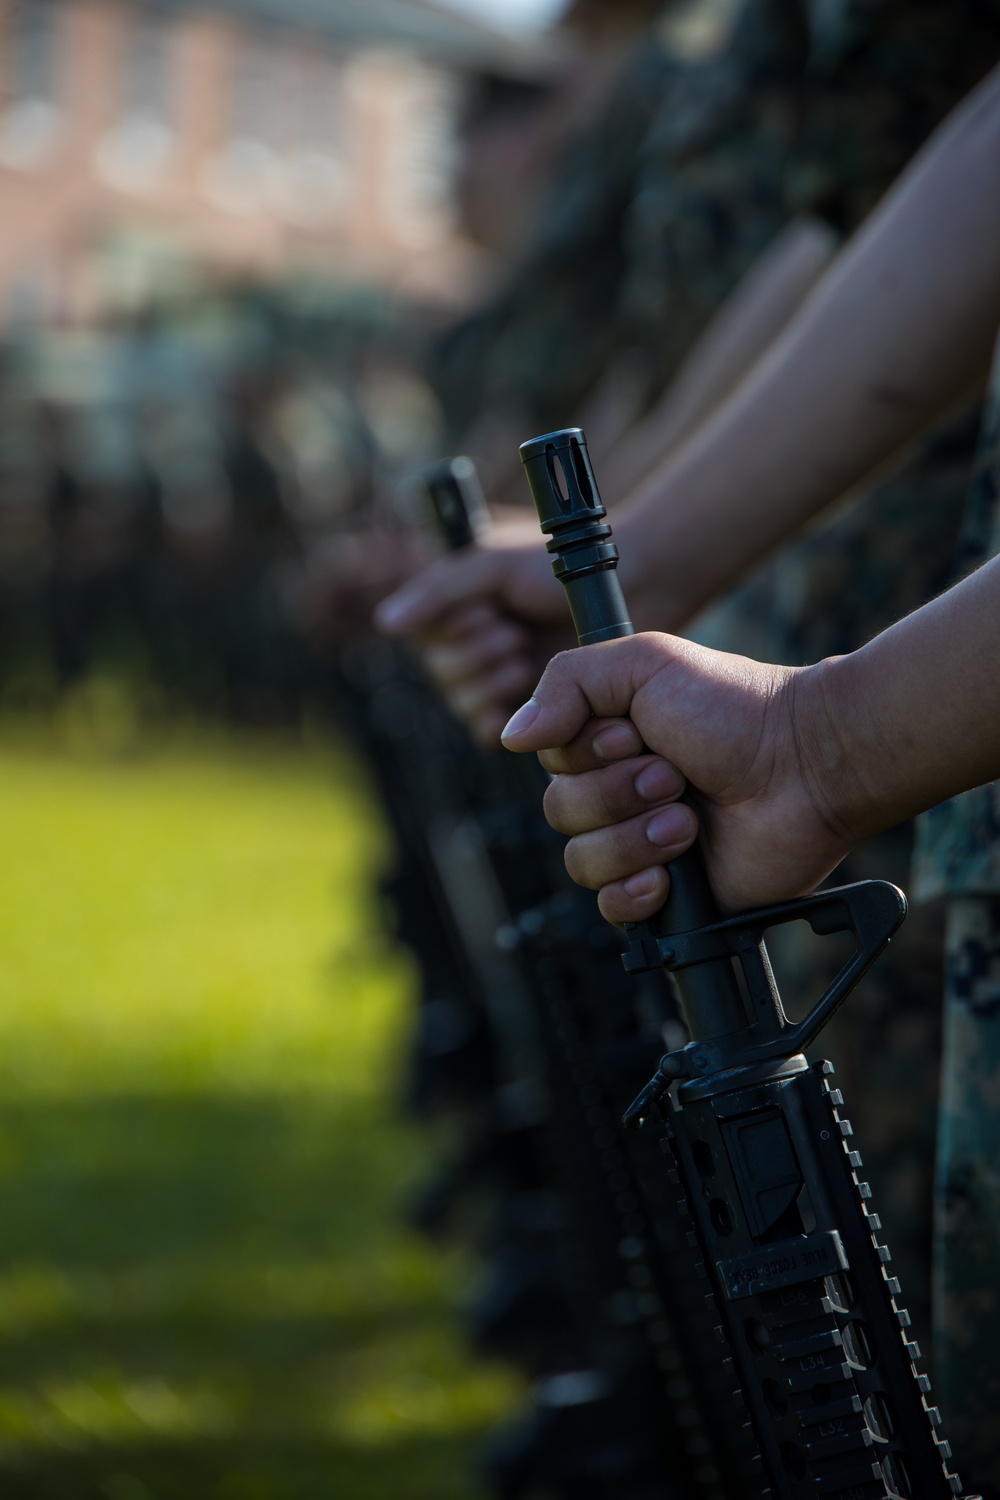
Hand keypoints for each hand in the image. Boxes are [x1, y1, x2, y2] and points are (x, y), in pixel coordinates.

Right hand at [375, 513, 573, 745]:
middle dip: (475, 653)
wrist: (626, 589)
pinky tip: (522, 693)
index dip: (450, 630)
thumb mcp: (494, 565)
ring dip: (492, 678)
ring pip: (463, 702)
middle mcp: (473, 645)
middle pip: (442, 673)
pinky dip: (500, 716)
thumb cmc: (558, 566)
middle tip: (513, 632)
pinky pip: (489, 729)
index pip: (424, 636)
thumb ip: (440, 591)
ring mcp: (500, 679)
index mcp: (459, 607)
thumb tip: (386, 621)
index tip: (485, 609)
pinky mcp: (529, 709)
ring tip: (524, 651)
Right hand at [500, 633, 856, 918]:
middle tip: (675, 777)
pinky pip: (613, 912)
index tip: (634, 735)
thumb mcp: (643, 663)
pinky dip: (635, 892)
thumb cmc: (735, 707)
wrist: (804, 766)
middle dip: (617, 795)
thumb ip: (566, 682)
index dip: (585, 755)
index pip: (548, 761)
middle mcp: (619, 792)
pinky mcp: (670, 896)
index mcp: (608, 740)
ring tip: (689, 821)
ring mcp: (642, 845)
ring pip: (581, 863)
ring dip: (635, 839)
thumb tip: (510, 735)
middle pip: (559, 813)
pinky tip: (670, 875)